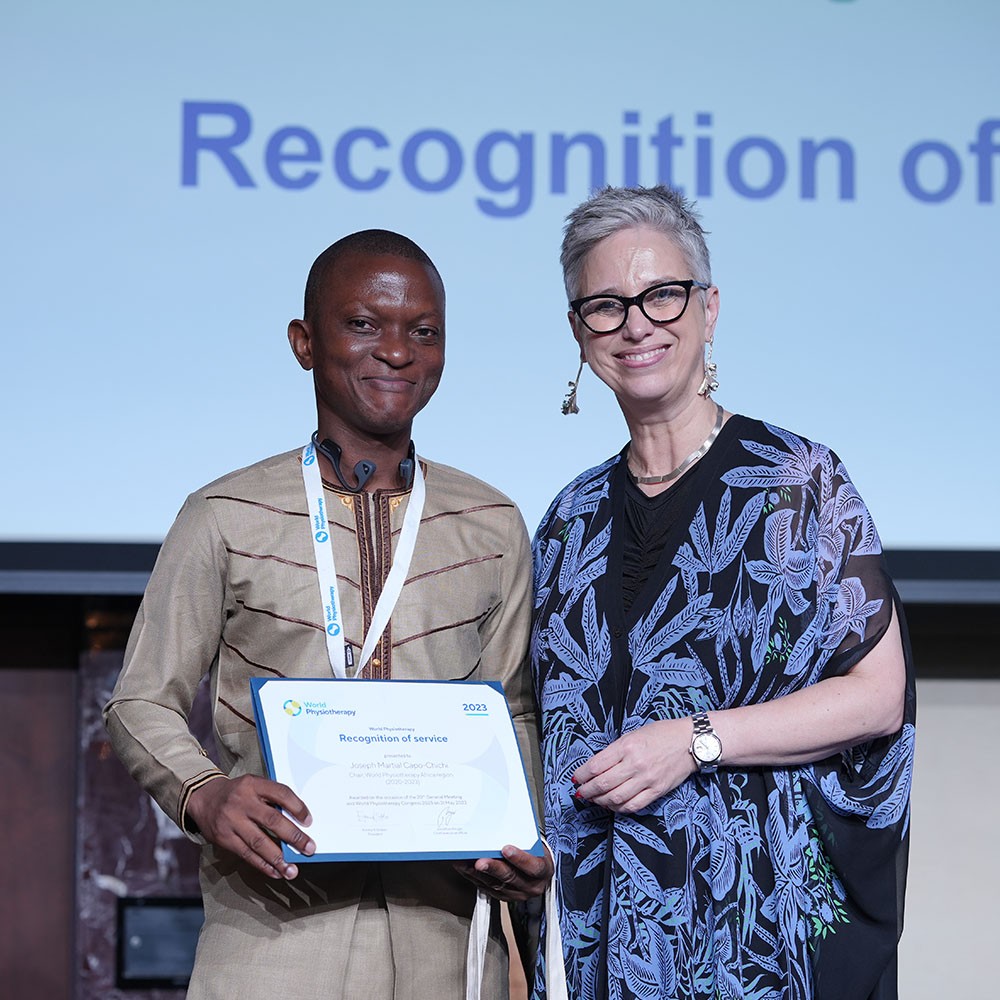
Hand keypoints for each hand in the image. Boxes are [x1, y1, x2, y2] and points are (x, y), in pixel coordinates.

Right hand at [185, 774, 314, 879]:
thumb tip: (297, 822)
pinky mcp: (224, 838)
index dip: (297, 807)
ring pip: (259, 842)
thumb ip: (272, 798)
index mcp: (253, 784)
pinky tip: (275, 872)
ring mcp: (231, 821)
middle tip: (309, 849)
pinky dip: (263, 865)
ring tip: (292, 870)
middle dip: (293, 837)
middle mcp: (242, 802)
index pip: (280, 793)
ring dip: (278, 859)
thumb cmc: (238, 793)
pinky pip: (246, 854)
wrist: (204, 798)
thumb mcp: (253, 785)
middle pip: (272, 820)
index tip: (309, 821)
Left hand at [454, 844, 553, 901]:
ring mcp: (516, 893)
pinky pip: (486, 888)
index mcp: (542, 870)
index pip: (533, 867)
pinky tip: (464, 867)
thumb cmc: (535, 852)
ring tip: (464, 863)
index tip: (506, 848)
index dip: (520, 859)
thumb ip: (523, 839)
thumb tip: (503, 825)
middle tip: (479, 861)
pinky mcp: (502, 896)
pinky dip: (473, 877)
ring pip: (495, 884)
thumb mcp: (536, 844)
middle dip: (493, 868)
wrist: (537, 868)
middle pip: (510, 877)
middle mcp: (530, 886)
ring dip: (477, 873)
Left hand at [572, 719, 696, 813]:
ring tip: (594, 799)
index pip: (596, 765)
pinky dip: (619, 808)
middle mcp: (635, 764)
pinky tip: (613, 804)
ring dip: (600, 801)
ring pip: (616, 798)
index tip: (576, 778)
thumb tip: (597, 767)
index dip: (582, 774)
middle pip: (603, 784)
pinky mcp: (657, 791)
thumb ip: (616, 751)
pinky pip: (633, 806)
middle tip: (581, 792)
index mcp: (626, 746)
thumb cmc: (661, 734)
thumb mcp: (633, 735)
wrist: (690, 742)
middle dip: (587, 791)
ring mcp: (647, 779)